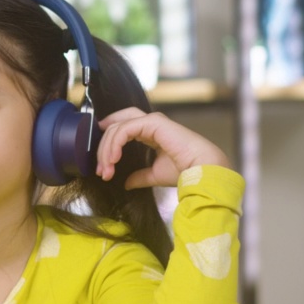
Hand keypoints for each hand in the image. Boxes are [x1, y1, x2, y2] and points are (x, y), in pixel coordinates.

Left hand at [95, 108, 229, 188]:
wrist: (202, 171)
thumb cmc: (185, 171)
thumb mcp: (154, 174)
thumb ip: (139, 176)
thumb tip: (126, 182)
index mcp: (152, 132)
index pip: (123, 128)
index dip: (108, 143)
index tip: (101, 164)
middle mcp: (151, 124)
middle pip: (116, 126)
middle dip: (104, 148)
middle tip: (101, 170)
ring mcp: (152, 121)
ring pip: (117, 127)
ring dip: (107, 149)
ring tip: (105, 169)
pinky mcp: (153, 123)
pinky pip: (124, 129)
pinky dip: (115, 144)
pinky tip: (113, 160)